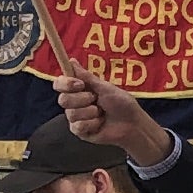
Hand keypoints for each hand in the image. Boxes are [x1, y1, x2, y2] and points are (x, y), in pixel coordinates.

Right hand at [57, 60, 172, 170]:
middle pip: (63, 100)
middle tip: (96, 100)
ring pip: (71, 114)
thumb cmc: (121, 103)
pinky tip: (100, 123)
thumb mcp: (105, 87)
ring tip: (102, 113)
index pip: (59, 84)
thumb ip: (86, 76)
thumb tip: (72, 60)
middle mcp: (74, 103)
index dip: (65, 84)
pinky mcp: (79, 131)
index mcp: (78, 89)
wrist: (132, 124)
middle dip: (81, 99)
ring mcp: (76, 117)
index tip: (80, 84)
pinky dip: (92, 123)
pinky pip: (78, 126)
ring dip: (91, 112)